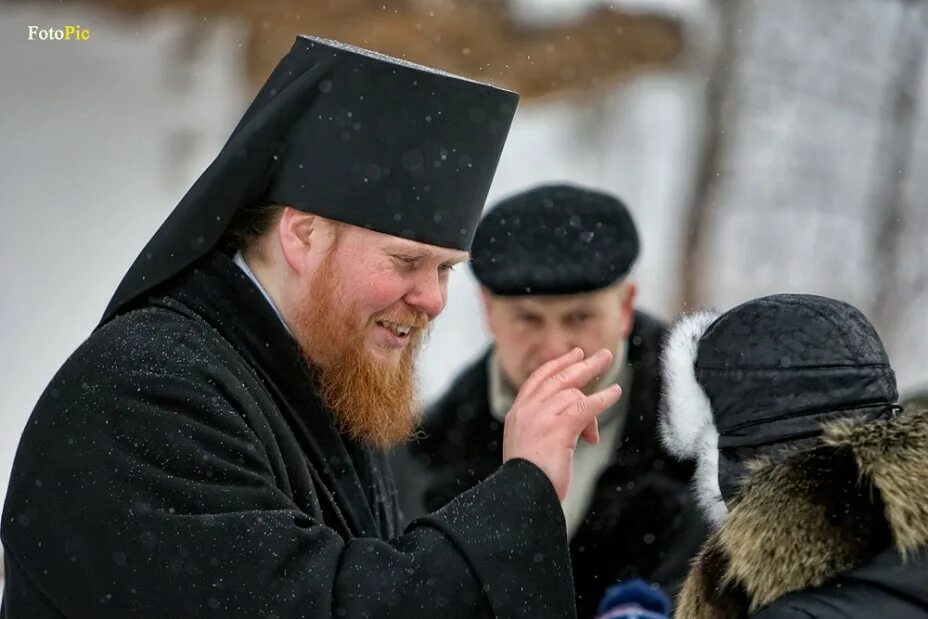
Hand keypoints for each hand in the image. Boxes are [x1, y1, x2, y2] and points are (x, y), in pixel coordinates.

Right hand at [502, 348, 621, 500]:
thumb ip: (547, 427)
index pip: (537, 380)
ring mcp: (541, 418)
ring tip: (616, 390)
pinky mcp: (558, 429)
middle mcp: (527, 411)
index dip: (557, 365)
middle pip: (558, 379)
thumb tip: (582, 422)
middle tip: (603, 355)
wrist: (522, 496)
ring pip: (573, 393)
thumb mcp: (531, 446)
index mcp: (517, 414)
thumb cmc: (530, 479)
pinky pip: (585, 407)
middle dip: (582, 365)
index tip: (574, 356)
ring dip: (597, 391)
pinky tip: (615, 394)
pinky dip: (603, 399)